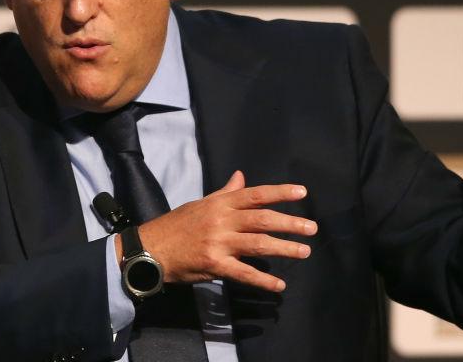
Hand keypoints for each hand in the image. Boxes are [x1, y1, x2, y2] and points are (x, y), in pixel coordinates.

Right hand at [117, 170, 316, 291]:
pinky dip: (263, 279)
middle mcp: (222, 220)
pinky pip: (243, 273)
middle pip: (263, 219)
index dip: (280, 193)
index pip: (255, 194)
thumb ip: (225, 192)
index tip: (302, 193)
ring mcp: (219, 243)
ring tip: (304, 252)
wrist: (151, 249)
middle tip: (312, 227)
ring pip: (258, 244)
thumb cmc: (177, 225)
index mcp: (220, 204)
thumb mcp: (201, 204)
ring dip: (284, 248)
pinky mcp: (214, 265)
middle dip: (290, 223)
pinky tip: (279, 284)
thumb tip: (241, 177)